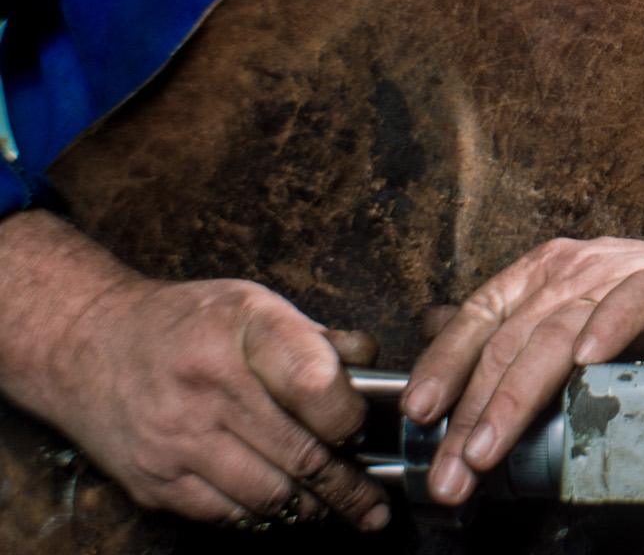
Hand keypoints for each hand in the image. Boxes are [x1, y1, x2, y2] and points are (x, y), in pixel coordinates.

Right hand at [0, 210, 388, 529]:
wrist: (88, 345)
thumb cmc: (186, 324)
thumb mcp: (254, 306)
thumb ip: (317, 339)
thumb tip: (369, 369)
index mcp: (243, 330)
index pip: (315, 384)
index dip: (349, 415)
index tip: (362, 426)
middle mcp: (209, 385)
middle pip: (299, 453)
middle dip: (348, 486)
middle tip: (374, 503)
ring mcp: (177, 440)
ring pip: (269, 495)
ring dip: (313, 510)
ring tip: (342, 511)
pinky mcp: (155, 482)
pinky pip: (227, 515)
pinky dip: (264, 517)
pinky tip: (287, 511)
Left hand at [403, 232, 643, 504]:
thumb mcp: (580, 323)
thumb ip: (524, 344)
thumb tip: (448, 371)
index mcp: (543, 275)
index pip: (477, 317)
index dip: (442, 365)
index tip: (419, 415)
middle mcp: (575, 268)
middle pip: (508, 339)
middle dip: (472, 412)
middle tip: (453, 471)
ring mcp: (621, 274)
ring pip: (556, 329)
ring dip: (517, 395)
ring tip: (491, 447)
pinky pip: (634, 302)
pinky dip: (608, 328)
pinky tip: (587, 361)